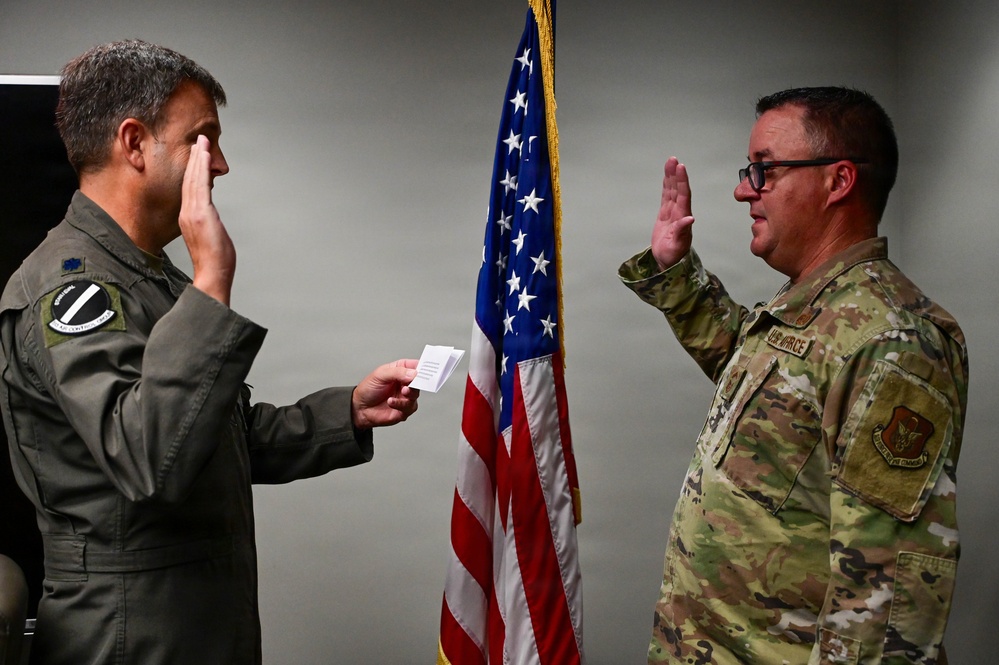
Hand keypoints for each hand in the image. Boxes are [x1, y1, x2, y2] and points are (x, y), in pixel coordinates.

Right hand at [180, 135, 234, 304]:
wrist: (212, 276)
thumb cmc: (214, 262)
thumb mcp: (211, 237)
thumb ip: (209, 224)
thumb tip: (213, 219)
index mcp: (188, 218)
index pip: (190, 189)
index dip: (192, 171)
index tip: (197, 156)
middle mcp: (187, 213)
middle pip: (190, 180)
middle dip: (195, 159)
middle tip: (199, 141)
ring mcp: (193, 213)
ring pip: (194, 179)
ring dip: (198, 159)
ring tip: (202, 142)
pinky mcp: (201, 214)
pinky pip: (200, 185)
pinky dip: (201, 168)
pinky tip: (204, 156)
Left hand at [351, 359, 419, 428]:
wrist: (360, 408)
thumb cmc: (368, 389)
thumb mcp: (380, 375)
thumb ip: (398, 372)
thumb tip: (413, 374)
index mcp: (401, 370)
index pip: (417, 366)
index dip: (423, 367)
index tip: (426, 369)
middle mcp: (405, 383)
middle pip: (420, 380)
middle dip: (418, 381)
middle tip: (414, 382)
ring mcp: (405, 396)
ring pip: (416, 394)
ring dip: (410, 393)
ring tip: (403, 391)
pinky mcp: (404, 409)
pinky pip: (408, 407)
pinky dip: (400, 404)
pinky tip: (391, 402)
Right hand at [650, 157, 694, 270]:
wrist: (668, 261)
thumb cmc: (674, 255)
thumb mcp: (678, 245)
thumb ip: (682, 231)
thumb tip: (690, 219)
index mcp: (682, 216)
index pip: (683, 195)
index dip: (682, 181)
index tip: (680, 168)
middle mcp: (679, 211)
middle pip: (678, 189)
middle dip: (676, 175)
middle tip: (673, 160)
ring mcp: (672, 212)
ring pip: (672, 191)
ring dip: (671, 177)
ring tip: (670, 162)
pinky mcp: (665, 215)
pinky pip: (666, 197)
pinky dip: (667, 186)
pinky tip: (667, 176)